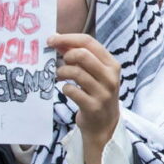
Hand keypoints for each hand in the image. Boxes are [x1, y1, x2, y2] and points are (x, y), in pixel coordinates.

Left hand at [50, 33, 123, 163]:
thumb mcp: (94, 73)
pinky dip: (65, 88)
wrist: (104, 125)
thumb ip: (79, 56)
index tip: (51, 40)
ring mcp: (103, 93)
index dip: (67, 38)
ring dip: (62, 72)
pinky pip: (71, 90)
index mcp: (112, 64)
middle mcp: (110, 77)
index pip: (89, 42)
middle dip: (66, 55)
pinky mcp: (93, 107)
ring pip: (75, 72)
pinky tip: (67, 90)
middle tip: (60, 62)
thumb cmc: (96, 94)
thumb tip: (57, 40)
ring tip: (60, 76)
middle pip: (82, 54)